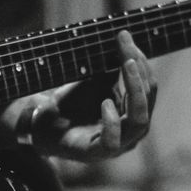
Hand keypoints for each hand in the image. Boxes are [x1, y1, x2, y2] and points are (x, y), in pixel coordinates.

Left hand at [0, 31, 155, 162]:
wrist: (42, 122)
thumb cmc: (72, 103)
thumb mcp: (95, 80)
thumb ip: (112, 66)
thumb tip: (125, 37)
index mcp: (134, 112)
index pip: (149, 87)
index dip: (141, 62)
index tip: (126, 38)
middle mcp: (131, 131)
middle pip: (147, 101)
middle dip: (140, 72)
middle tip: (127, 49)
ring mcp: (117, 145)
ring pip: (139, 121)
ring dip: (135, 91)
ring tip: (126, 66)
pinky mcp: (95, 153)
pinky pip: (112, 142)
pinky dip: (112, 122)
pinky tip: (106, 102)